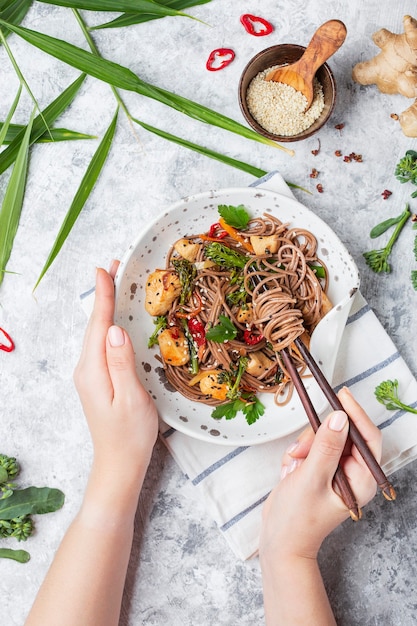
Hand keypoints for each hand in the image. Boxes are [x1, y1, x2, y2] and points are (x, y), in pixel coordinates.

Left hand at [74, 264, 158, 483]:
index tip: (104, 270)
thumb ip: (121, 363)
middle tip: (114, 267)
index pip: (98, 325)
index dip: (103, 296)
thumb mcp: (132, 399)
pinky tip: (115, 321)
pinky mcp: (97, 380)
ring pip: (97, 334)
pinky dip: (107, 326)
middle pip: (94, 325)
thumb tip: (115, 330)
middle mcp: (86, 370)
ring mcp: (89, 375)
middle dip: (103, 295)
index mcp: (93, 371)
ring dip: (105, 308)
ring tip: (115, 286)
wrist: (119, 464)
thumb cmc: (130, 435)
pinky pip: (101, 345)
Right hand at [259, 387, 381, 560]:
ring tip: (293, 467)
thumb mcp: (310, 479)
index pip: (367, 438)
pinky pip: (310, 447)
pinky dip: (298, 455)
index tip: (341, 394)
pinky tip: (290, 472)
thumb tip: (340, 417)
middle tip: (301, 452)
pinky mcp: (319, 470)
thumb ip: (326, 446)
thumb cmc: (297, 519)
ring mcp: (335, 472)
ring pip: (322, 438)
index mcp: (361, 480)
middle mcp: (352, 474)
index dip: (356, 414)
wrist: (278, 541)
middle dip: (317, 438)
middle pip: (341, 434)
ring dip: (304, 448)